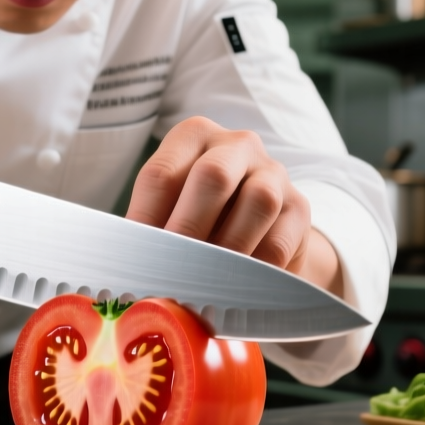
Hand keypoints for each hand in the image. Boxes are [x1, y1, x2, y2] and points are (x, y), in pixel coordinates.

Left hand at [125, 116, 343, 294]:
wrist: (258, 229)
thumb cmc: (200, 218)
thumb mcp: (171, 210)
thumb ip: (150, 229)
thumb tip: (125, 265)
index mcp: (193, 136)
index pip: (162, 174)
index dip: (145, 222)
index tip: (136, 262)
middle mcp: (237, 144)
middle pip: (212, 177)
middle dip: (188, 231)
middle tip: (170, 273)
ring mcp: (274, 172)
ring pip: (257, 202)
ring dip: (228, 250)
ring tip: (205, 284)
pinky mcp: (299, 208)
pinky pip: (280, 241)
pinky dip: (255, 269)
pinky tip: (236, 288)